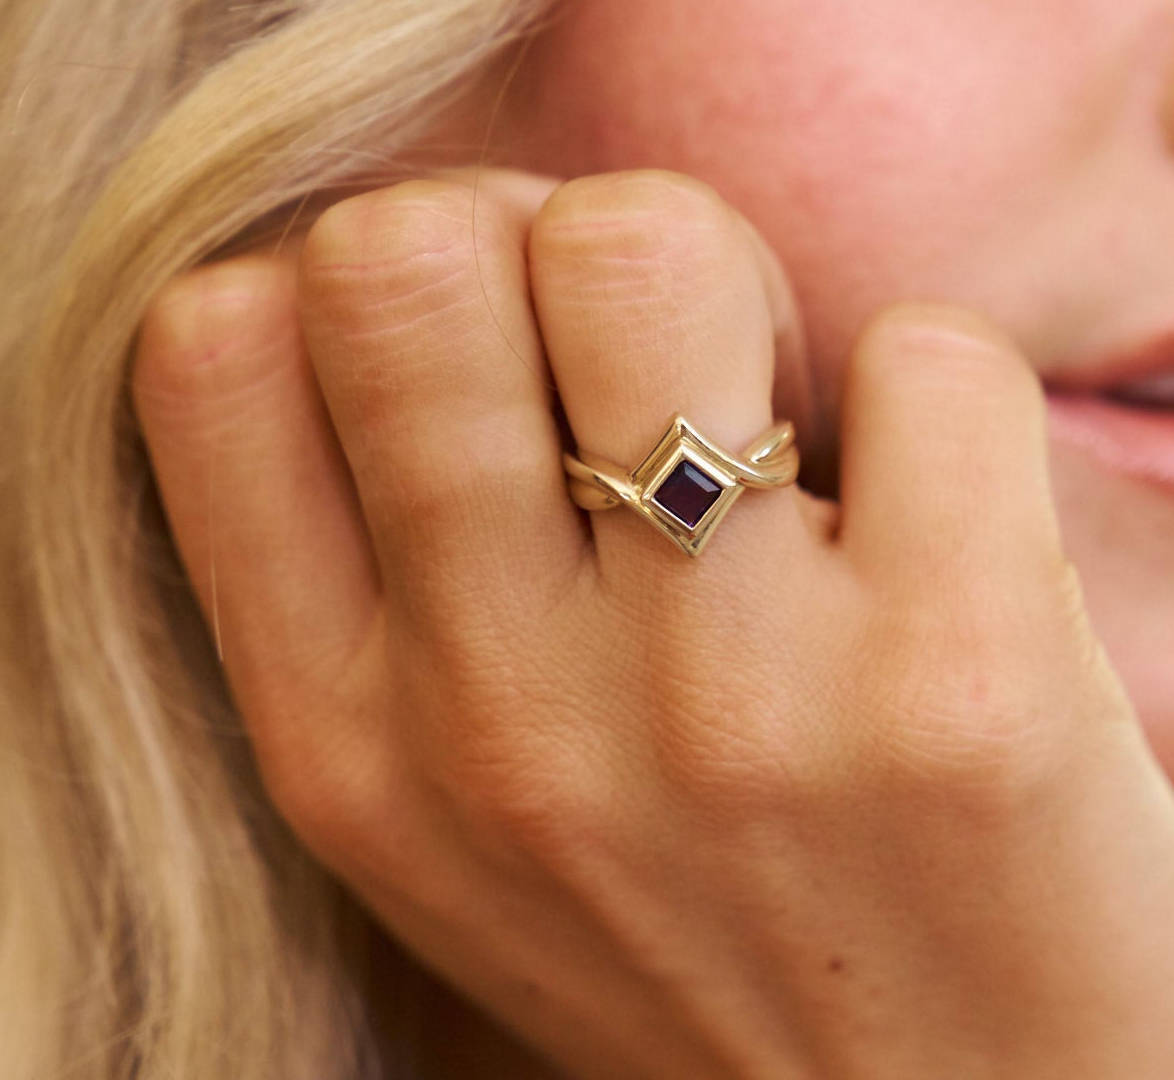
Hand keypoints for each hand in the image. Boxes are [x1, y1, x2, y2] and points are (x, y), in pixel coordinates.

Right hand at [132, 169, 1173, 1079]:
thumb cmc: (711, 932)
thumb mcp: (466, 803)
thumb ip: (403, 565)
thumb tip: (459, 254)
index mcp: (347, 734)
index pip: (214, 344)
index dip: (349, 278)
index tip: (484, 349)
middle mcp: (497, 713)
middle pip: (410, 249)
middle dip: (538, 241)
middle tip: (651, 352)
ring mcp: (724, 702)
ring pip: (642, 246)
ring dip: (729, 276)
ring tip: (785, 420)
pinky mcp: (959, 688)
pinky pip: (928, 356)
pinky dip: (937, 392)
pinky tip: (943, 517)